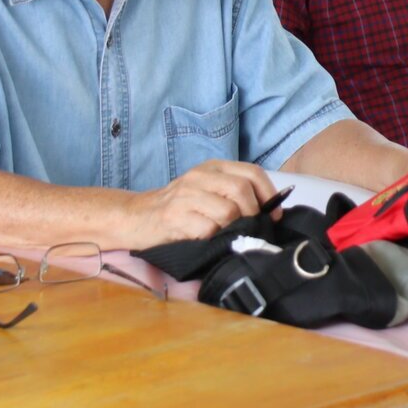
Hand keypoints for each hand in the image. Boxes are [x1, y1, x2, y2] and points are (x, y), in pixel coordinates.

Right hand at [119, 160, 277, 247]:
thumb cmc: (178, 208)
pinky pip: (208, 229)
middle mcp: (200, 176)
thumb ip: (233, 193)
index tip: (273, 215)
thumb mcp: (206, 191)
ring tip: (221, 234)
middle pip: (243, 190)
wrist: (134, 216)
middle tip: (248, 229)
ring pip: (228, 211)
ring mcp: (186, 195)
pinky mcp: (174, 216)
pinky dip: (212, 239)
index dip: (269, 194)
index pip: (252, 172)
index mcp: (213, 168)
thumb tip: (269, 211)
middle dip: (252, 214)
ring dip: (231, 228)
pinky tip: (203, 239)